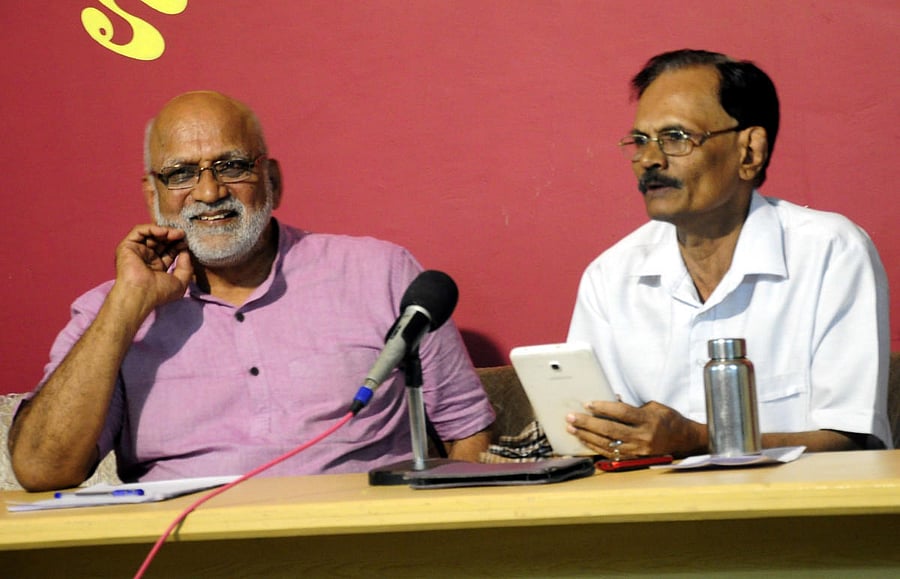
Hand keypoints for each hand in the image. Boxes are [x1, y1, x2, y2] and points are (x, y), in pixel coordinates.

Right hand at [111, 224, 192, 314]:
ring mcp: (137, 251)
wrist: (141, 294)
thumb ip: (186, 267)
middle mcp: (146, 258)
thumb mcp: (181, 282)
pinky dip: (152, 228)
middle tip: (182, 234)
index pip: (169, 250)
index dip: (178, 244)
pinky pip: (139, 231)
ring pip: (151, 234)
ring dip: (165, 231)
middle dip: (173, 236)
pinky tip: (163, 232)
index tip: (186, 243)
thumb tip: (186, 252)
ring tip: (176, 234)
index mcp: (157, 267)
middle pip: (161, 240)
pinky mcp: (127, 246)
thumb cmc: (159, 292)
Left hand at [566, 399, 706, 458]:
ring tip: (571, 428)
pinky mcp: (634, 458)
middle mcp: (642, 437)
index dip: (603, 408)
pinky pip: (610, 453)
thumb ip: (633, 406)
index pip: (622, 413)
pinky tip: (583, 439)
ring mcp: (638, 450)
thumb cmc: (668, 420)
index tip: (588, 403)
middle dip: (588, 423)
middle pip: (610, 430)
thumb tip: (612, 400)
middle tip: (571, 417)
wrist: (685, 441)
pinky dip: (594, 446)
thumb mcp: (654, 406)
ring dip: (586, 435)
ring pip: (607, 443)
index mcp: (648, 420)